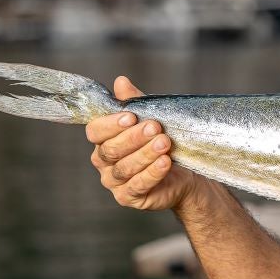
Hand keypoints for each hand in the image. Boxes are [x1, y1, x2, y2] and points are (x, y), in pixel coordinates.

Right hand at [87, 76, 199, 210]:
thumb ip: (135, 102)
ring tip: (164, 143)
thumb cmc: (161, 142)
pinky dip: (152, 173)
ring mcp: (114, 182)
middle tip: (155, 127)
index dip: (111, 124)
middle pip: (110, 150)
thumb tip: (121, 81)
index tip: (131, 116)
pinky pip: (138, 185)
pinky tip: (165, 162)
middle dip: (134, 138)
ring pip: (124, 168)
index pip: (95, 131)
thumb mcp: (151, 118)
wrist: (184, 173)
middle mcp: (104, 162)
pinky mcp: (129, 197)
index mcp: (103, 140)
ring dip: (145, 154)